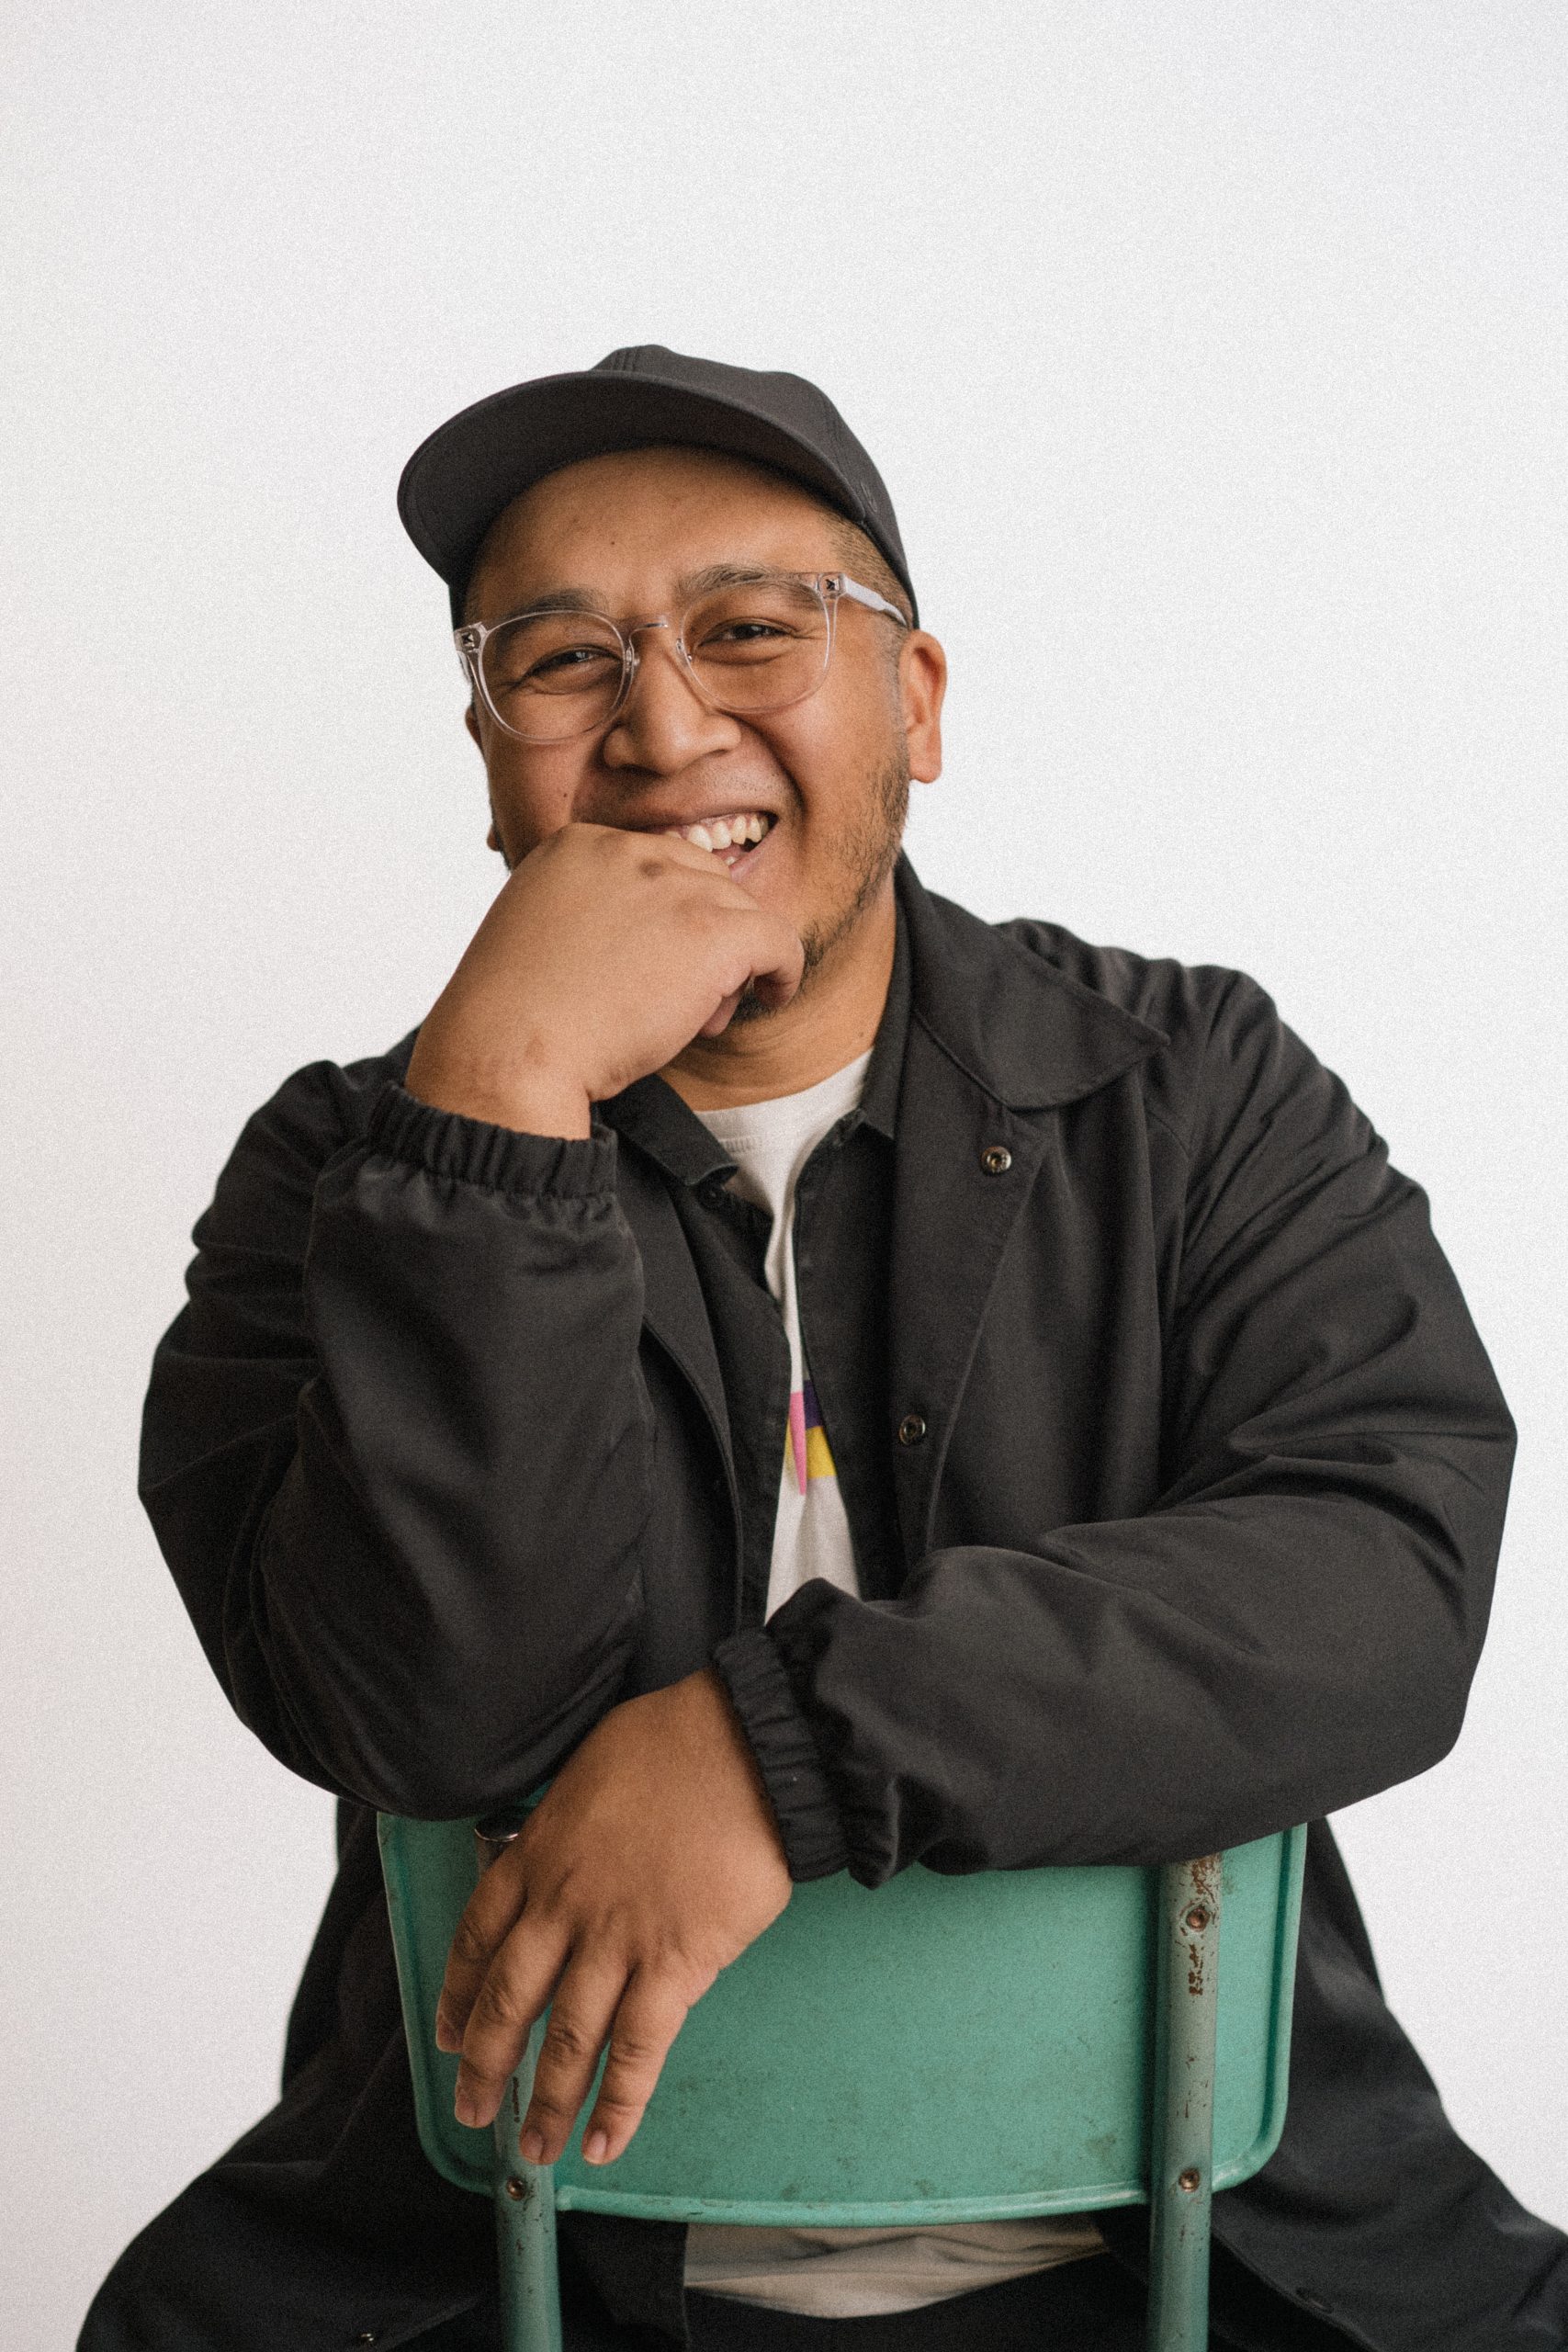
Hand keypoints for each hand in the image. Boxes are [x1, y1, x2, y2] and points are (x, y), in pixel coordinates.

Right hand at [403, 824, 805, 1135]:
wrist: (507, 1052)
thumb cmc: (515, 1020)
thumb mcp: (543, 938)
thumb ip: (594, 918)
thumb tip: (657, 941)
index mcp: (578, 845)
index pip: (656, 867)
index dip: (666, 921)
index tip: (650, 969)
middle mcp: (628, 850)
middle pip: (704, 883)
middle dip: (701, 941)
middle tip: (672, 1001)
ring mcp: (673, 887)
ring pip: (739, 914)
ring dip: (729, 966)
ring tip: (691, 1018)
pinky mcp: (711, 931)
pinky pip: (778, 941)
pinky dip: (782, 971)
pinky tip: (771, 996)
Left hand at [434, 1667, 792, 2166]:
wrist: (743, 1747)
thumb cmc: (676, 1740)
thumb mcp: (590, 1767)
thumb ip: (570, 1820)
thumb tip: (573, 1840)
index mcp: (540, 1851)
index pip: (480, 1936)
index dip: (460, 1992)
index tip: (451, 2031)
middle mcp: (565, 1904)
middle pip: (510, 2000)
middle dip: (486, 2064)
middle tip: (471, 2108)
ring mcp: (617, 1939)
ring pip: (568, 2038)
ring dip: (546, 2102)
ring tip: (535, 2148)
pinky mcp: (675, 1963)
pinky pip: (638, 2049)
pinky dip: (619, 2102)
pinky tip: (603, 2141)